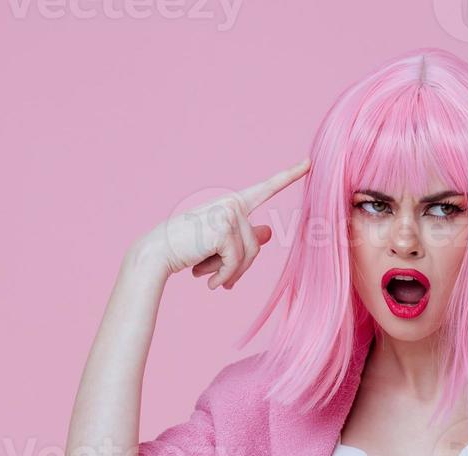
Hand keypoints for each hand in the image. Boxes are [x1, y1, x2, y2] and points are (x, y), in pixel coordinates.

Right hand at [135, 158, 309, 289]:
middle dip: (240, 267)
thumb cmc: (186, 248)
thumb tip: (268, 231)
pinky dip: (223, 277)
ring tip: (211, 279)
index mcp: (232, 203)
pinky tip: (208, 282)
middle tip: (222, 280)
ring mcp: (228, 214)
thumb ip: (244, 238)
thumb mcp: (218, 244)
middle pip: (256, 243)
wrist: (157, 253)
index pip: (265, 189)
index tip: (310, 162)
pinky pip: (236, 262)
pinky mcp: (223, 229)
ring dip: (231, 274)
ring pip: (249, 254)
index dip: (289, 176)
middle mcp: (232, 203)